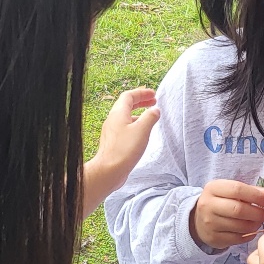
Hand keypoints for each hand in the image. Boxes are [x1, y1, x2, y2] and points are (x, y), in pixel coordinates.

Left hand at [83, 88, 159, 215]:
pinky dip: (135, 124)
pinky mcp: (113, 142)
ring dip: (138, 113)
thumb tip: (155, 110)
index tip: (154, 94)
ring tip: (150, 116)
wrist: (108, 171)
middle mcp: (113, 120)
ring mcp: (112, 131)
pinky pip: (125, 127)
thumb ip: (150, 117)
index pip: (129, 96)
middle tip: (153, 102)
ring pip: (126, 117)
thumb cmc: (124, 150)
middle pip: (126, 105)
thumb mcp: (142, 130)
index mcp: (118, 113)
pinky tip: (142, 132)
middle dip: (141, 101)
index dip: (142, 93)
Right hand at [191, 179, 263, 250]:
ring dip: (256, 225)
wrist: (199, 220)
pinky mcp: (214, 238)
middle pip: (239, 210)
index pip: (237, 189)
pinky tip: (252, 230)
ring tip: (261, 222)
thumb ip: (252, 191)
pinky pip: (237, 238)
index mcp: (213, 188)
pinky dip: (249, 235)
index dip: (257, 196)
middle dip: (259, 213)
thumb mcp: (231, 191)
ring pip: (240, 226)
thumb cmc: (221, 202)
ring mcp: (210, 223)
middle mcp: (208, 205)